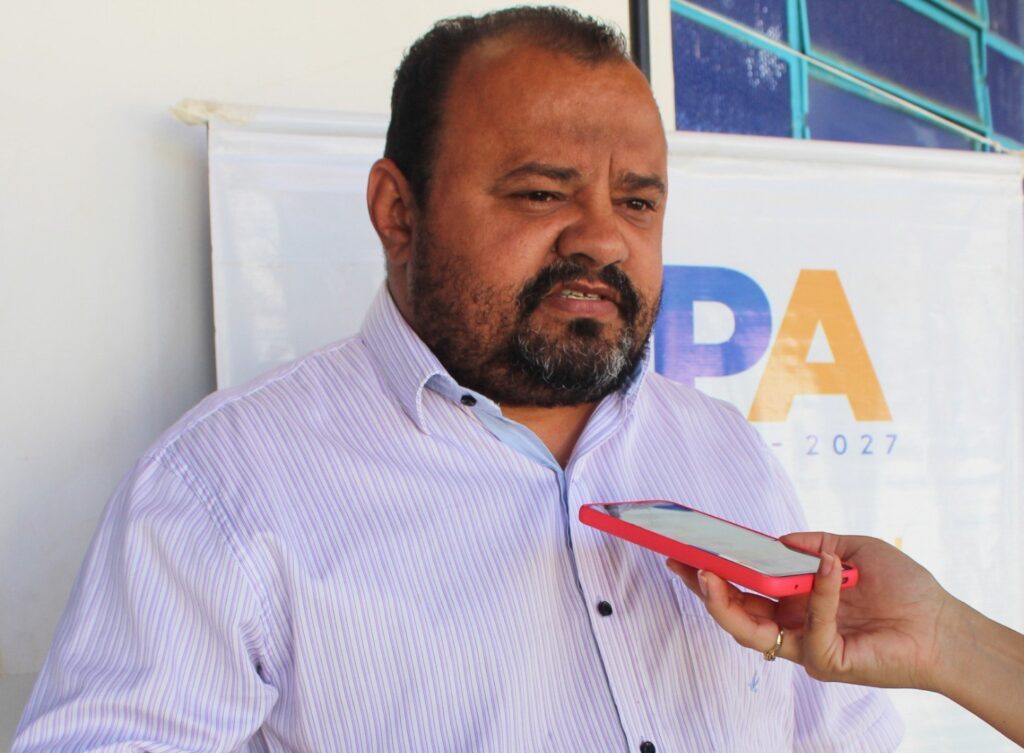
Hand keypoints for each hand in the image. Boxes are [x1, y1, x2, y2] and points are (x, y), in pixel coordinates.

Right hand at [667, 533, 959, 690]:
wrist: (944, 625)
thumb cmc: (904, 589)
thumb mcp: (854, 549)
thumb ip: (815, 542)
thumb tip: (777, 540)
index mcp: (793, 602)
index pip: (743, 590)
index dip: (714, 572)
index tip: (687, 550)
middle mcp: (792, 627)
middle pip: (734, 613)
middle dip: (703, 589)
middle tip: (681, 562)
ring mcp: (806, 647)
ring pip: (750, 632)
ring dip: (725, 603)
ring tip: (709, 573)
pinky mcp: (828, 661)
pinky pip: (810, 629)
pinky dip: (816, 594)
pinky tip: (824, 566)